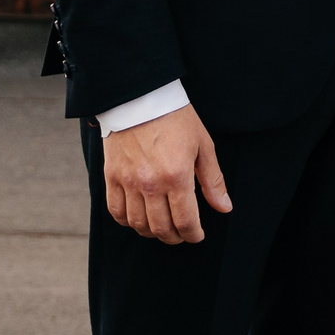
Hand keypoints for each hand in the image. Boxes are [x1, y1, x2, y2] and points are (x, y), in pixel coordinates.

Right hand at [101, 104, 230, 243]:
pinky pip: (116, 211)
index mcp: (176, 176)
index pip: (185, 221)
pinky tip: (138, 218)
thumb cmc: (175, 118)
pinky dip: (127, 221)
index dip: (193, 235)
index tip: (197, 235)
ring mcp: (128, 182)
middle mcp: (150, 183)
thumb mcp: (203, 145)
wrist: (140, 97)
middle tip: (181, 233)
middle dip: (174, 237)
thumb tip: (224, 207)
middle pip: (161, 228)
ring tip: (162, 227)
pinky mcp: (111, 177)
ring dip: (152, 232)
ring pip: (138, 224)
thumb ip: (213, 180)